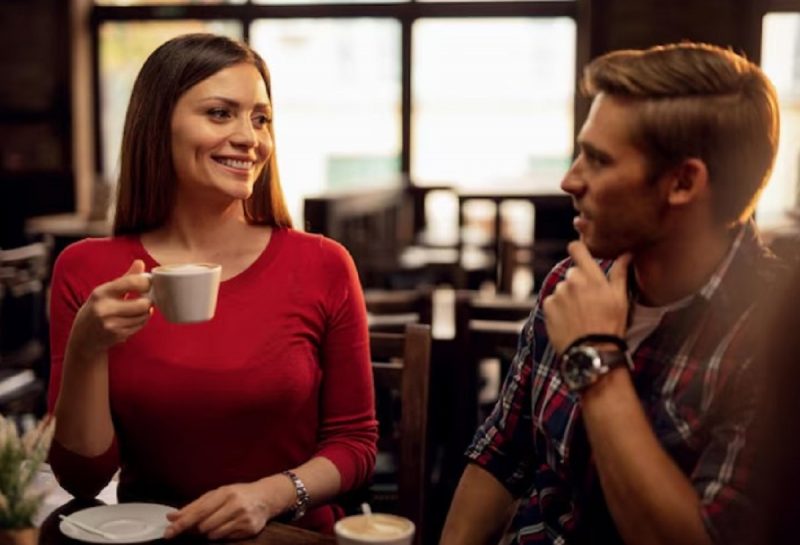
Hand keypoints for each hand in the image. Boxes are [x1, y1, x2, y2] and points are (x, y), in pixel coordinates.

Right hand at [68, 260, 151, 357]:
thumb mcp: (105, 291)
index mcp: (101, 292)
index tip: (149, 283)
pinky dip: (141, 321)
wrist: (82, 337)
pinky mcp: (117, 335)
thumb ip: (125, 278)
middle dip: (149, 301)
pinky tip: (135, 318)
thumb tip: (140, 263)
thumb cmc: (96, 309)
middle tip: (148, 298)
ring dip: (146, 312)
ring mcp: (111, 324)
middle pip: (142, 304)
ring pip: (143, 316)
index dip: (146, 282)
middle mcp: (105, 308)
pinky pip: (139, 326)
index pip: (131, 282)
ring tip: (140, 309)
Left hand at [164, 481, 285, 539]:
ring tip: (218, 521)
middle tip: (199, 524)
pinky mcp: (250, 530)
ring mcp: (243, 518)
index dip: (182, 524)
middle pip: (204, 526)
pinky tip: (228, 525)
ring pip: (213, 535)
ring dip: (209, 532)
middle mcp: (235, 505)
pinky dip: (221, 534)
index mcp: (225, 493)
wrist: (266, 497)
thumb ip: (194, 506)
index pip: (198, 512)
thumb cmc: (237, 494)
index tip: (168, 533)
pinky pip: (226, 539)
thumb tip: (171, 517)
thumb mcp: (216, 494)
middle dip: (197, 528)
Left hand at [542, 241, 631, 353]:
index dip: (577, 249)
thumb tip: (627, 254)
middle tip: (589, 301)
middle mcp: (572, 281)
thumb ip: (620, 273)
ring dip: (569, 297)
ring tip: (580, 315)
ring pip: (562, 288)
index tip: (581, 255)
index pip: (577, 248)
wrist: (592, 351)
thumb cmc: (610, 325)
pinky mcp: (548, 306)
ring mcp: (558, 293)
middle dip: (579, 282)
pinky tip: (570, 320)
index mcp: (591, 276)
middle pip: (572, 273)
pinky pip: (552, 301)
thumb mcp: (621, 299)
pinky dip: (559, 309)